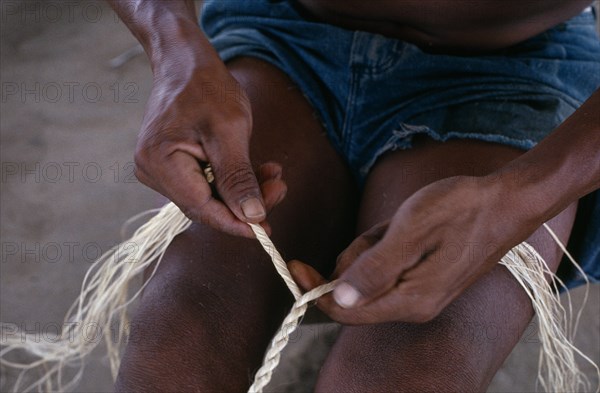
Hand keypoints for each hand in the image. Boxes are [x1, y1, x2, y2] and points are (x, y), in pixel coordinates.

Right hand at [134, 61, 285, 236]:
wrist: (187, 63)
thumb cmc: (206, 87)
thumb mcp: (230, 131)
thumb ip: (239, 178)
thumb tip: (253, 217)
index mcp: (160, 163)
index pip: (201, 208)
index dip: (235, 223)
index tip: (265, 231)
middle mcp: (153, 171)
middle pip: (205, 205)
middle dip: (245, 202)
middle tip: (279, 189)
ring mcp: (160, 170)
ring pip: (209, 196)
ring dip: (243, 190)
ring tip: (274, 175)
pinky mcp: (172, 166)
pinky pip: (206, 183)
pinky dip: (233, 179)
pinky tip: (258, 169)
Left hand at [290, 175, 538, 323]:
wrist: (504, 202)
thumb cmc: (459, 209)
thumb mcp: (410, 230)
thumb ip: (374, 269)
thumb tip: (339, 299)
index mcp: (409, 299)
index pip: (346, 312)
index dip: (315, 292)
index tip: (294, 265)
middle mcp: (414, 305)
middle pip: (356, 293)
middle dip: (354, 259)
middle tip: (380, 230)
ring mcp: (421, 294)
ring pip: (369, 276)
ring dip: (371, 248)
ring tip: (399, 225)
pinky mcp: (424, 281)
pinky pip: (387, 267)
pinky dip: (385, 246)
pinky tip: (404, 227)